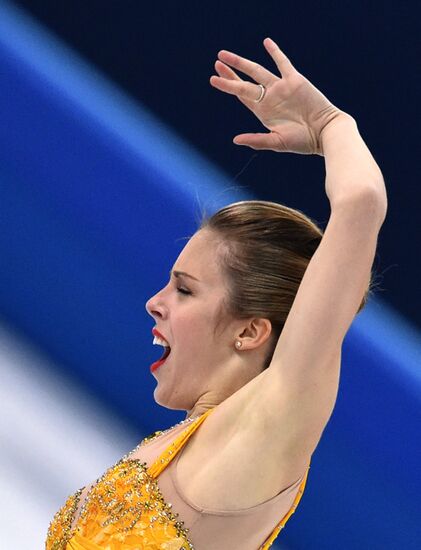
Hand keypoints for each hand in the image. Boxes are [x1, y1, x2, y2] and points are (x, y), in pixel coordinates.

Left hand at [210, 38, 344, 154]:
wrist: (325, 132)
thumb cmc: (302, 141)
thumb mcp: (277, 142)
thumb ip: (256, 140)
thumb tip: (235, 140)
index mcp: (263, 111)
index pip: (242, 96)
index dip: (228, 86)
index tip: (214, 79)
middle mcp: (269, 98)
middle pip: (245, 82)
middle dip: (230, 73)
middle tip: (216, 64)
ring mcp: (281, 88)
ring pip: (257, 71)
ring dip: (242, 63)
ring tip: (226, 55)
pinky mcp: (294, 80)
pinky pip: (283, 63)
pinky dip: (275, 53)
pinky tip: (266, 43)